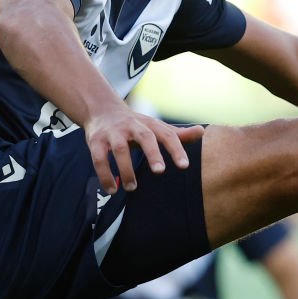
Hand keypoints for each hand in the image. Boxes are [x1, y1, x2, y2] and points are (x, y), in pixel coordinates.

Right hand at [84, 107, 203, 193]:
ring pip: (119, 149)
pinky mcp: (95, 141)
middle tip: (160, 171)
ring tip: (132, 187)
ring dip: (126, 169)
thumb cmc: (135, 124)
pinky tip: (112, 189)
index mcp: (150, 124)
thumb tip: (202, 132)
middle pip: (145, 137)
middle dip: (152, 153)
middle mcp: (132, 126)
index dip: (176, 149)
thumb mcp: (156, 127)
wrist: (102, 109)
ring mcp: (113, 133)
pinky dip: (105, 175)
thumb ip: (178, 134)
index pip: (167, 135)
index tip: (184, 166)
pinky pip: (99, 158)